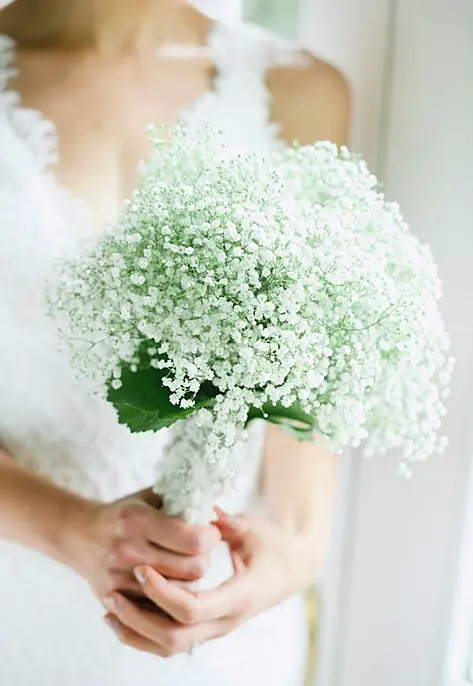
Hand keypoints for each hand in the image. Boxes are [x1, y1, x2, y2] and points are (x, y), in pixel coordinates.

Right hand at [65, 489, 220, 603]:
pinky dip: (171, 595)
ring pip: (181, 591)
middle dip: (205, 558)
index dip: (211, 536)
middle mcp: (128, 550)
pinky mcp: (116, 599)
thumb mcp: (148, 497)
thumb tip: (215, 509)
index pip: (193, 540)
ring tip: (187, 564)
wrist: (78, 536)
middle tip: (201, 550)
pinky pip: (159, 606)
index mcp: (138, 520)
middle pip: (192, 569)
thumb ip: (180, 500)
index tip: (210, 531)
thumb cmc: (123, 514)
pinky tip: (170, 580)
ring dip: (191, 579)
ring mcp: (120, 578)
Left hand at [102, 508, 316, 655]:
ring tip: (109, 606)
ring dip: (135, 631)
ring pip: (168, 647)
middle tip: (114, 591)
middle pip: (174, 636)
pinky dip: (143, 636)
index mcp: (239, 595)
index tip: (143, 567)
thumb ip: (222, 520)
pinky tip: (121, 618)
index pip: (192, 608)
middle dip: (139, 617)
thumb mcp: (250, 527)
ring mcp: (217, 628)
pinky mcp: (210, 628)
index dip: (163, 591)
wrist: (293, 569)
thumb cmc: (273, 543)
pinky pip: (171, 644)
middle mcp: (227, 620)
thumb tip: (195, 506)